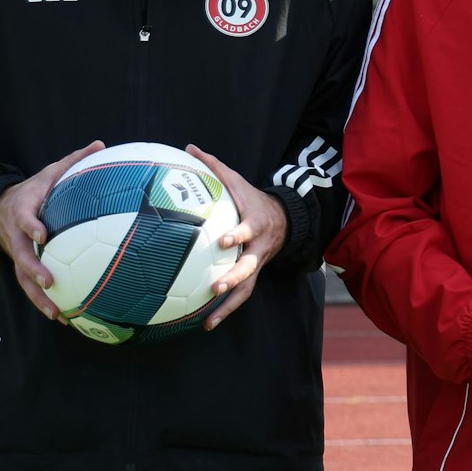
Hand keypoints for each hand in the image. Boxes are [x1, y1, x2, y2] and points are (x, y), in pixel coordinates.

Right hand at [0, 140, 104, 318]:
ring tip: (55, 313)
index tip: (42, 235)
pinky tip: (62, 317)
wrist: (0, 207)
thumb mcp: (49, 171)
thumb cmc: (34, 189)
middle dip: (33, 269)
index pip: (23, 218)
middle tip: (48, 281)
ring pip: (22, 278)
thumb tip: (101, 144)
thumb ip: (74, 160)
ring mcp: (17, 253)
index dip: (31, 226)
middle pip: (21, 255)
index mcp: (23, 210)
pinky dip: (43, 302)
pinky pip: (30, 287)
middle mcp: (16, 236)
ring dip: (37, 296)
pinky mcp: (22, 266)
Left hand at [186, 145, 287, 329]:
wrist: (282, 221)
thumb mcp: (238, 182)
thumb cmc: (252, 200)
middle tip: (216, 287)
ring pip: (246, 289)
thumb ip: (214, 167)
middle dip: (234, 278)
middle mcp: (258, 249)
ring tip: (209, 320)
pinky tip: (205, 323)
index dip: (238, 235)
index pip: (248, 230)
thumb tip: (189, 147)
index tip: (223, 240)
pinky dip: (224, 311)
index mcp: (255, 225)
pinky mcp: (252, 277)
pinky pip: (240, 297)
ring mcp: (257, 265)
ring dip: (229, 306)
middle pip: (249, 267)